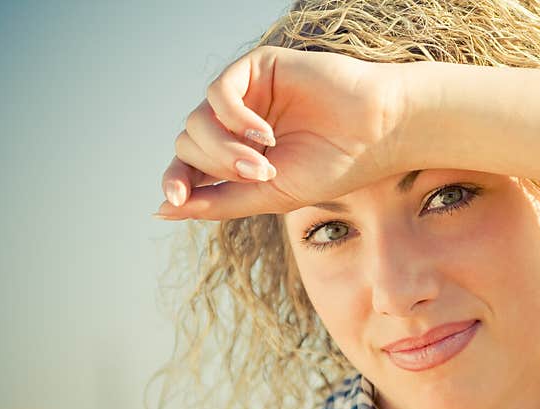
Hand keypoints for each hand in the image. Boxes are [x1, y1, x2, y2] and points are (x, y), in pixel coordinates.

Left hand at [155, 46, 408, 220]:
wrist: (376, 134)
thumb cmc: (333, 167)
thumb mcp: (271, 195)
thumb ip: (220, 202)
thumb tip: (163, 209)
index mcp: (238, 157)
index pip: (189, 167)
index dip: (176, 182)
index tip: (173, 199)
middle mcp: (235, 125)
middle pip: (189, 144)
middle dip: (216, 166)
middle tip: (261, 175)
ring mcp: (244, 95)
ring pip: (198, 121)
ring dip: (225, 149)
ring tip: (266, 162)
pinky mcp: (256, 68)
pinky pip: (218, 92)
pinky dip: (233, 117)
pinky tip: (264, 132)